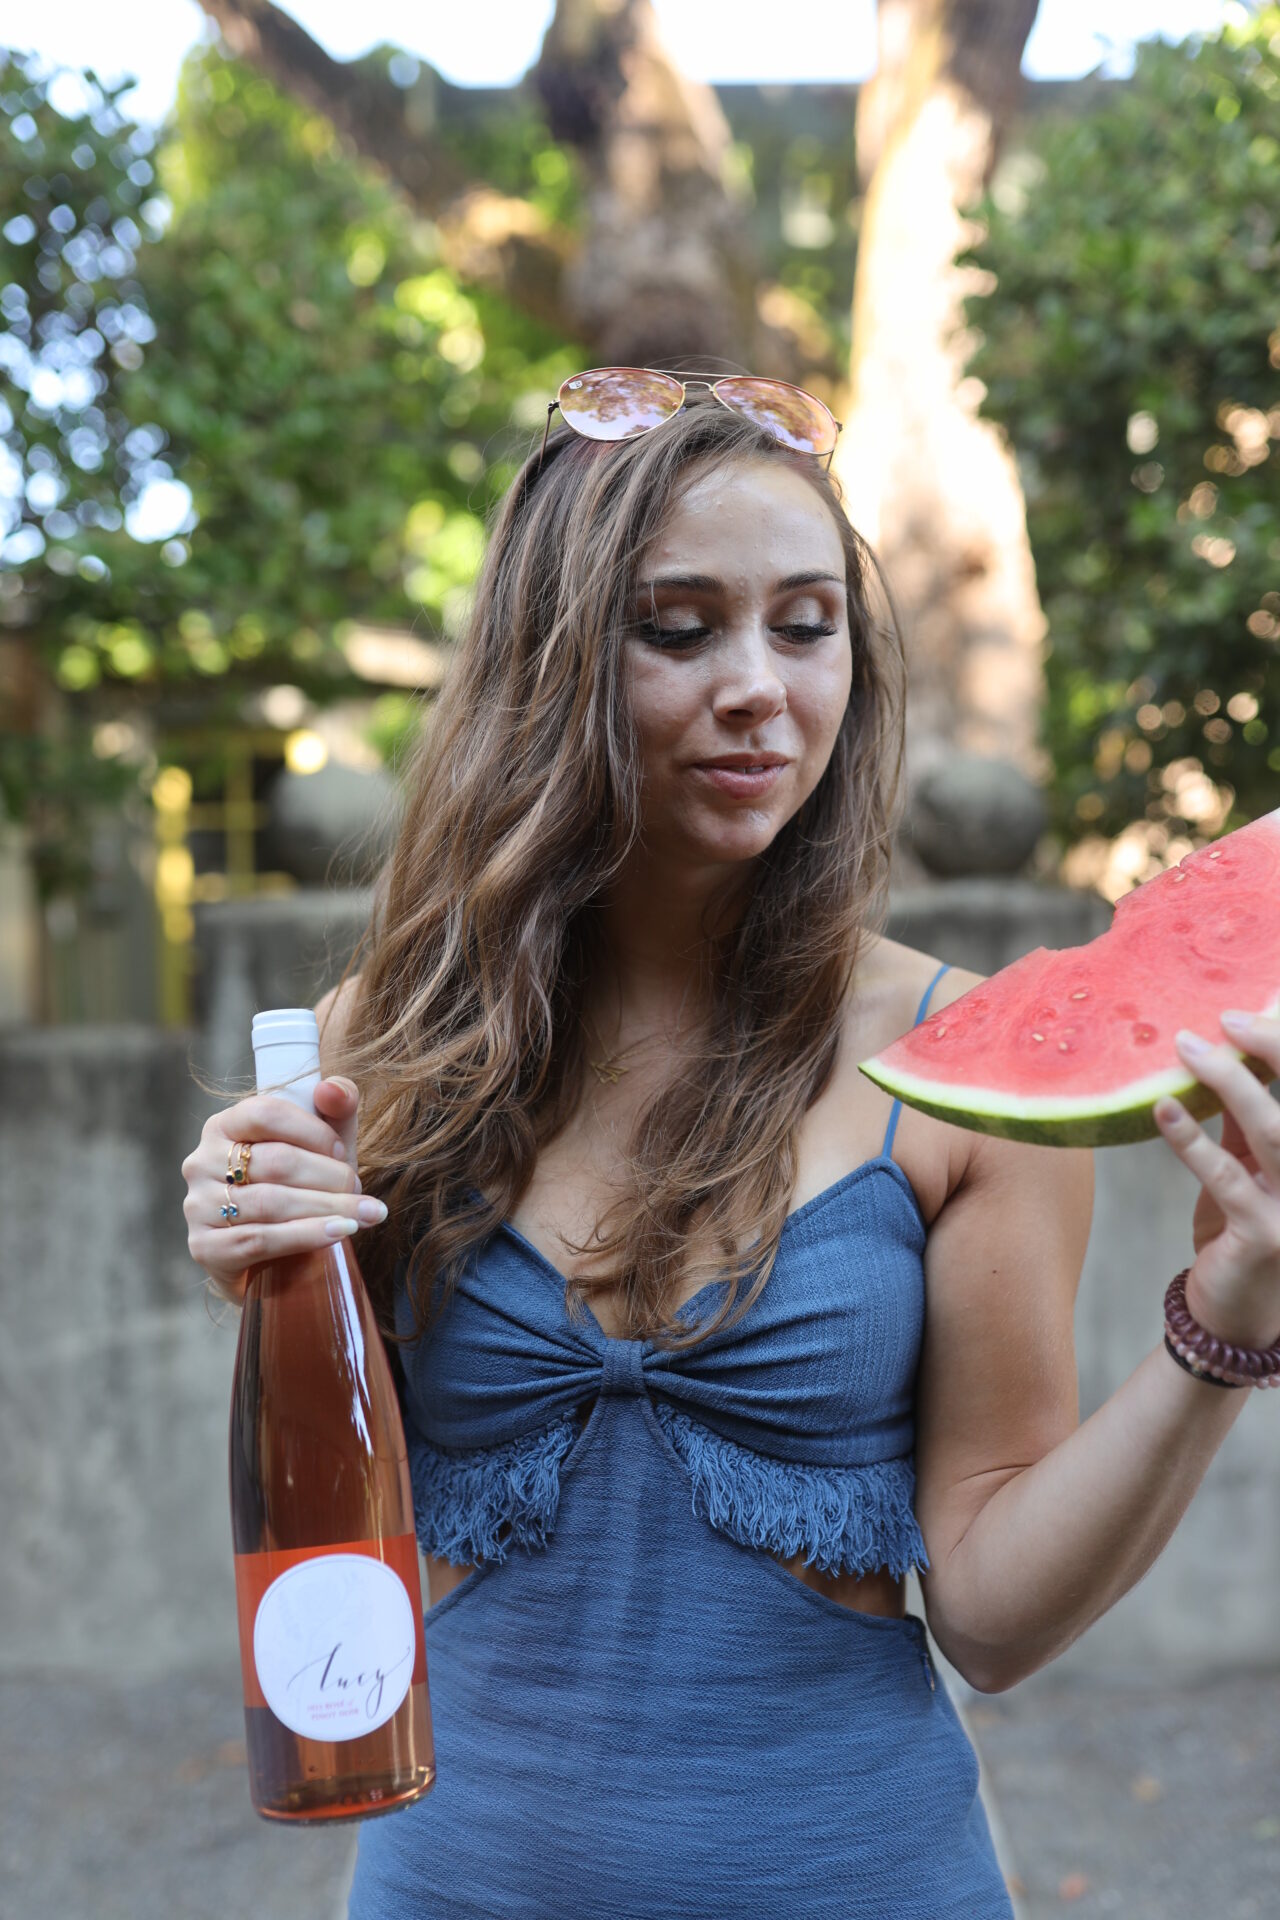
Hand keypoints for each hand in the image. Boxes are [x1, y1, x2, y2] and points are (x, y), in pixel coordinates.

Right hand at [181, 1078, 384, 1306]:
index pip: (267, 1112)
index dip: (314, 1132)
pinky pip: (260, 1240)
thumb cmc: (300, 1189)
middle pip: (276, 1162)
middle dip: (330, 1177)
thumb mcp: (321, 1145)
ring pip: (271, 1202)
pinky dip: (306, 1236)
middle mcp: (202, 1161)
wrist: (273, 1257)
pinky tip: (338, 1234)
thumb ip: (336, 1108)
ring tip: (363, 1215)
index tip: (344, 1153)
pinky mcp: (205, 1248)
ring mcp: (199, 1206)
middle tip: (360, 1192)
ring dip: (327, 1208)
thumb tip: (333, 1088)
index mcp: (224, 1125)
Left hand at [1157, 1011, 1279, 1345]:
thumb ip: (1245, 1129)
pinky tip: (1163, 1110)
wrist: (1232, 1319)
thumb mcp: (1247, 1175)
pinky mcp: (1265, 1237)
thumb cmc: (1238, 1236)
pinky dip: (1192, 1140)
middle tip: (1221, 1020)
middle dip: (1270, 1051)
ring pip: (1274, 1132)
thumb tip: (1224, 1062)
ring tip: (1186, 1049)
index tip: (1243, 1016)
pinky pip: (1226, 1179)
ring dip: (1230, 1084)